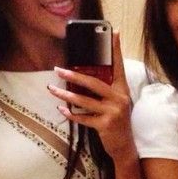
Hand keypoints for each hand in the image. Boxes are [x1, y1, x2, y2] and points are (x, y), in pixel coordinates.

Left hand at [48, 32, 136, 161]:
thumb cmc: (117, 121)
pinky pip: (83, 118)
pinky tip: (61, 109)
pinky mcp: (105, 125)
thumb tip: (83, 76)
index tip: (113, 32)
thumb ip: (105, 90)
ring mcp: (113, 112)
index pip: (118, 66)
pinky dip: (71, 114)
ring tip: (52, 89)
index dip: (115, 49)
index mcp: (122, 90)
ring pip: (84, 101)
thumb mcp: (116, 103)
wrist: (125, 146)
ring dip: (66, 95)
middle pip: (94, 83)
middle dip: (74, 75)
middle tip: (58, 69)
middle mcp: (119, 99)